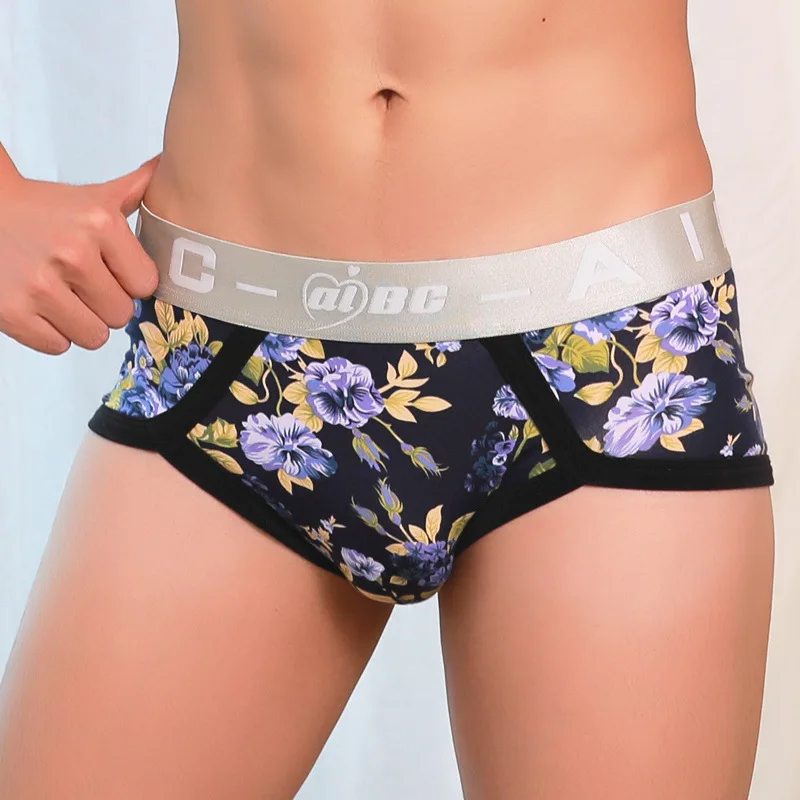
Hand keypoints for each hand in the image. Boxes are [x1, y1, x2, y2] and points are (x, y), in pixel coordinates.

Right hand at [0, 156, 160, 353]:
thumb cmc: (44, 210)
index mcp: (100, 224)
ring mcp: (39, 285)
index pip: (145, 285)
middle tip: (85, 285)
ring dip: (83, 323)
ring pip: (94, 336)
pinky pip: (58, 346)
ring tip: (65, 296)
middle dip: (107, 304)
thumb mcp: (93, 197)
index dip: (130, 282)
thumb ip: (136, 191)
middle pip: (121, 314)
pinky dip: (53, 333)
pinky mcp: (12, 312)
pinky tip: (44, 306)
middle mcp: (72, 253)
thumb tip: (169, 165)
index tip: (113, 271)